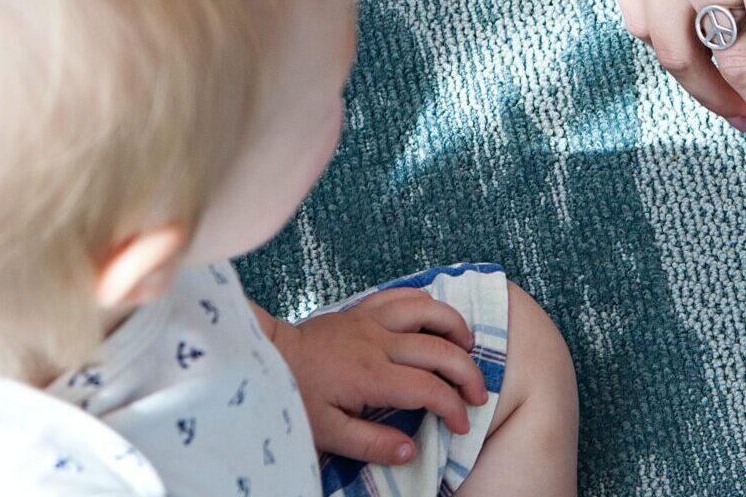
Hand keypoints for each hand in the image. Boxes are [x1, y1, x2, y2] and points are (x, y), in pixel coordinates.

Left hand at [267, 289, 487, 464]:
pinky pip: (403, 295)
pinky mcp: (362, 309)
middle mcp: (377, 343)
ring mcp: (371, 321)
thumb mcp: (326, 433)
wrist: (266, 357)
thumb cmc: (294, 396)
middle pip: (440, 349)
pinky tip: (436, 319)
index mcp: (370, 376)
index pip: (428, 389)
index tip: (461, 425)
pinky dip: (428, 303)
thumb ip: (370, 444)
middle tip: (479, 395)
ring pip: (428, 311)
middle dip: (468, 373)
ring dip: (456, 327)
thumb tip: (411, 451)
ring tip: (467, 348)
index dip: (453, 408)